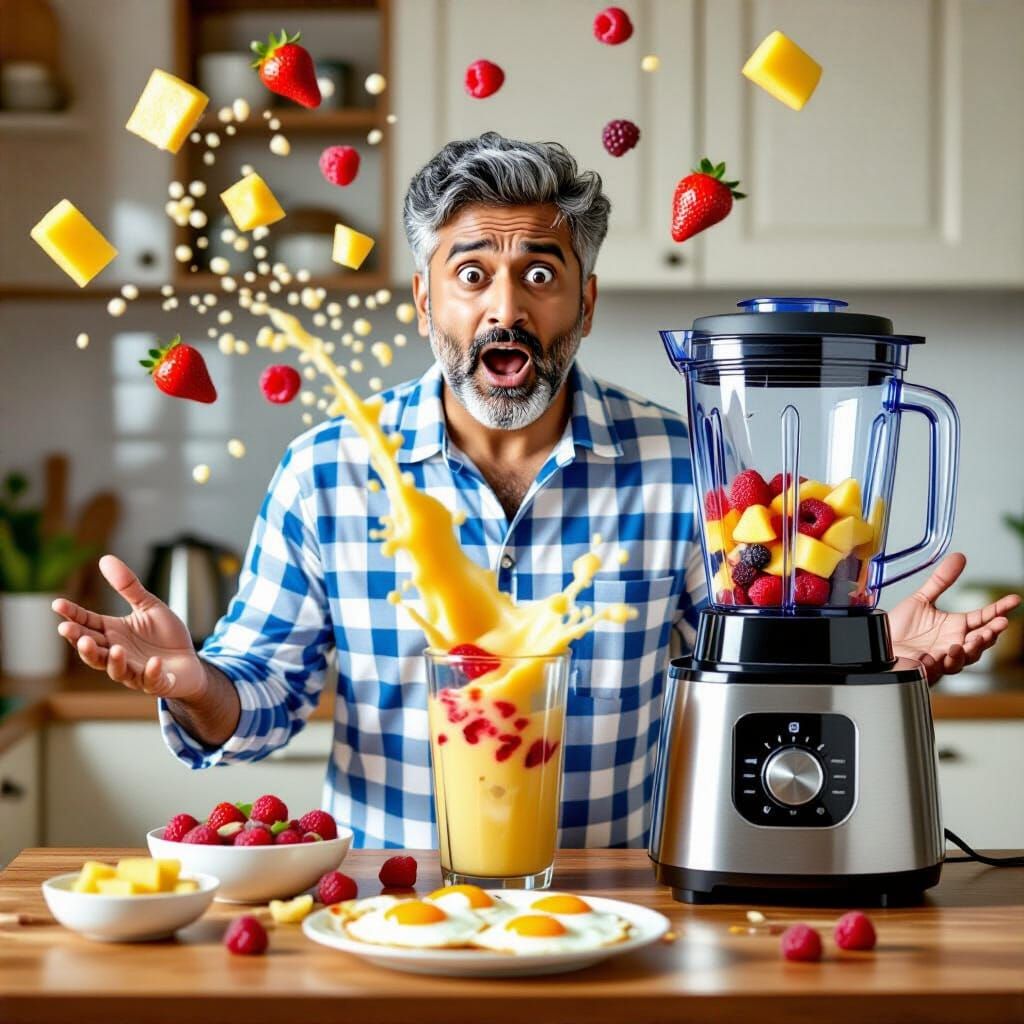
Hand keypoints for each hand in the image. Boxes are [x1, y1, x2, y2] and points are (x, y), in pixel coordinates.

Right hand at [52, 554, 206, 701]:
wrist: (189, 661)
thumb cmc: (165, 636)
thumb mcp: (149, 606)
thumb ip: (128, 587)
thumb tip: (104, 558)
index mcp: (114, 633)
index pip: (87, 623)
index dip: (72, 615)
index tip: (57, 604)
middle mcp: (118, 652)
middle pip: (92, 649)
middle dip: (80, 640)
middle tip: (68, 629)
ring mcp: (135, 670)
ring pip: (115, 669)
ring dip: (112, 660)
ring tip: (114, 648)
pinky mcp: (156, 682)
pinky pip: (150, 680)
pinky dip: (150, 672)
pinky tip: (154, 662)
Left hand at [888, 552, 1020, 684]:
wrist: (879, 644)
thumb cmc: (899, 627)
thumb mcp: (921, 599)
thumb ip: (941, 580)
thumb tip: (959, 557)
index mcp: (954, 626)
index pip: (983, 617)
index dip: (999, 609)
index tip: (1014, 600)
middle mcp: (953, 642)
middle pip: (982, 640)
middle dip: (992, 633)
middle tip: (1000, 623)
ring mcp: (943, 657)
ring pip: (968, 656)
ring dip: (975, 648)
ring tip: (976, 638)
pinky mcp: (929, 668)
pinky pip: (944, 667)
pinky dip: (949, 659)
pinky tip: (951, 650)